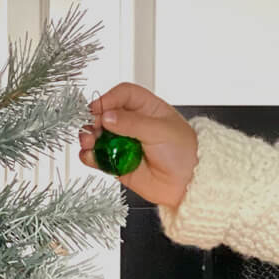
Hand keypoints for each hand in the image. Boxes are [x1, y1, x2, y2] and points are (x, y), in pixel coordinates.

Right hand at [78, 81, 198, 209]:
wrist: (189, 184)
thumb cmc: (184, 152)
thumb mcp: (160, 131)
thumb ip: (132, 123)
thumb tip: (107, 116)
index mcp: (148, 109)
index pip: (123, 95)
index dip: (109, 98)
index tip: (97, 107)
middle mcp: (133, 124)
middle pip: (105, 114)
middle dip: (95, 120)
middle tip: (93, 127)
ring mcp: (124, 144)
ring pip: (98, 136)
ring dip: (89, 138)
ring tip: (89, 142)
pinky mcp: (118, 164)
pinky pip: (98, 158)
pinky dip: (90, 156)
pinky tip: (90, 156)